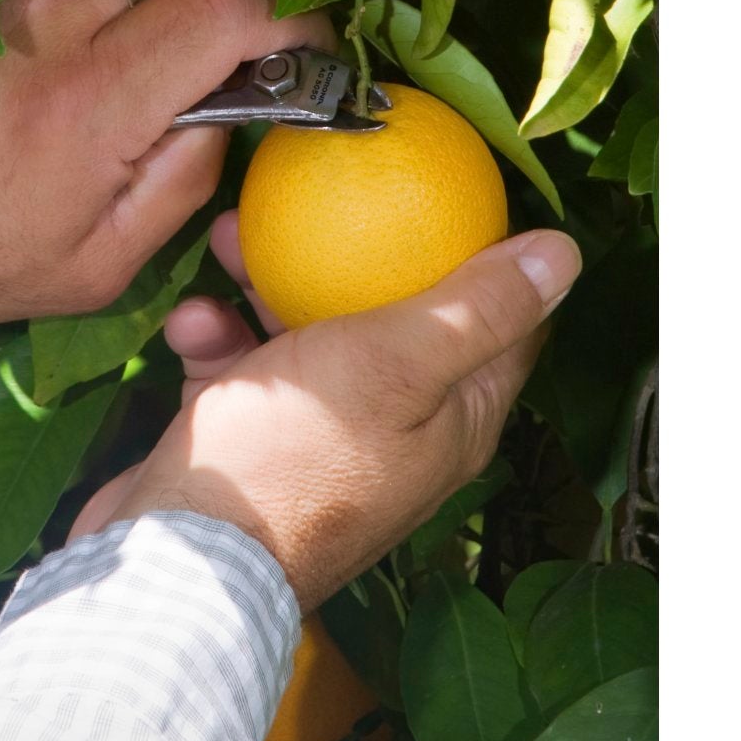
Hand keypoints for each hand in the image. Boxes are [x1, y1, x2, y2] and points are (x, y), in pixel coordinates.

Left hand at [0, 0, 329, 333]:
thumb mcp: (89, 268)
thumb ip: (180, 184)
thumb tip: (226, 115)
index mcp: (92, 98)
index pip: (228, 6)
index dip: (286, 21)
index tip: (301, 51)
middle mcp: (50, 19)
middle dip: (204, 30)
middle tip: (193, 91)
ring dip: (132, 24)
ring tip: (100, 93)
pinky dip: (73, 19)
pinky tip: (38, 78)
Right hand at [67, 210, 580, 608]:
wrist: (179, 550)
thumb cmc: (293, 462)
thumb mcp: (395, 362)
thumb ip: (477, 306)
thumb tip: (561, 254)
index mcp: (451, 418)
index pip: (500, 323)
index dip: (485, 252)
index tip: (453, 190)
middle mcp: (395, 428)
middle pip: (391, 314)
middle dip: (351, 251)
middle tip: (317, 199)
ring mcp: (321, 434)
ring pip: (307, 331)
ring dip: (266, 284)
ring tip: (232, 241)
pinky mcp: (255, 438)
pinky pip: (246, 366)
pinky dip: (219, 337)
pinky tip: (194, 321)